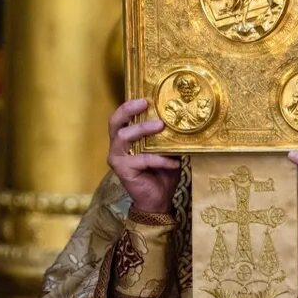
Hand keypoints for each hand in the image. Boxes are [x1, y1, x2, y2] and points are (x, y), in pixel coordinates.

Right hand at [108, 98, 180, 214]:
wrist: (158, 199)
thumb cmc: (161, 173)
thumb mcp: (166, 150)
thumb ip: (167, 136)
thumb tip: (183, 119)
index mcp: (125, 138)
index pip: (121, 117)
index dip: (129, 105)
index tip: (146, 97)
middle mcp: (117, 146)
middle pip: (114, 122)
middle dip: (128, 110)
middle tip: (145, 104)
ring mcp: (117, 158)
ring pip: (124, 137)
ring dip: (143, 129)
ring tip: (160, 126)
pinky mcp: (123, 170)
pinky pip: (142, 159)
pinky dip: (160, 159)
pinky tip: (174, 162)